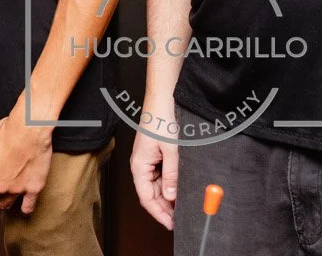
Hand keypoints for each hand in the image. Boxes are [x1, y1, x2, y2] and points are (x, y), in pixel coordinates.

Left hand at [0, 107, 53, 214]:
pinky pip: (28, 206)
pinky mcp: (33, 188)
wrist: (29, 128)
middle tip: (1, 179)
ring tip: (9, 194)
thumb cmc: (6, 131)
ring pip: (7, 204)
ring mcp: (17, 190)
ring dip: (6, 201)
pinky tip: (24, 206)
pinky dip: (25, 208)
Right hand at [130, 114, 178, 230]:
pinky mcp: (157, 153)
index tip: (171, 224)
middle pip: (152, 193)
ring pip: (158, 185)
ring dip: (168, 195)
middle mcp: (142, 164)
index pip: (146, 198)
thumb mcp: (171, 150)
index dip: (158, 213)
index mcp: (139, 166)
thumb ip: (171, 174)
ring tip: (182, 205)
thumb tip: (170, 196)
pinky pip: (162, 174)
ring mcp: (149, 159)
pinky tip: (180, 187)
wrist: (163, 98)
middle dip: (165, 206)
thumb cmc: (161, 119)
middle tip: (180, 217)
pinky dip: (171, 183)